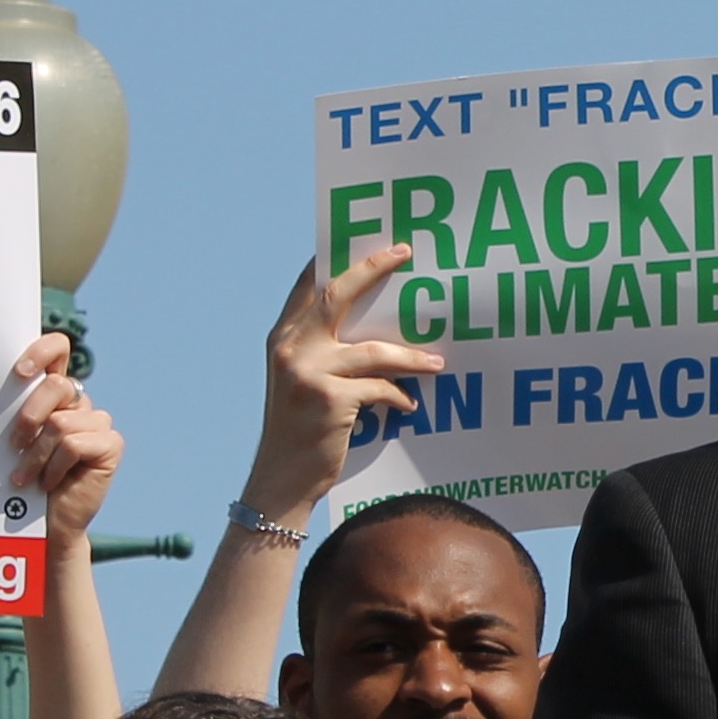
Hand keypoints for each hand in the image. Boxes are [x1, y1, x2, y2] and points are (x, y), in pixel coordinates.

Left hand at [4, 333, 123, 538]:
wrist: (45, 524)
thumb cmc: (23, 480)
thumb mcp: (14, 440)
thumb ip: (15, 413)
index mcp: (55, 393)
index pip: (58, 349)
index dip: (42, 350)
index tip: (19, 373)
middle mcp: (79, 403)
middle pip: (57, 385)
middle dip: (28, 417)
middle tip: (13, 445)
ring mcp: (98, 423)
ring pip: (60, 423)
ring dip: (36, 456)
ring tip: (26, 478)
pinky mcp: (111, 444)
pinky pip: (74, 444)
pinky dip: (55, 467)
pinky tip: (51, 482)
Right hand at [240, 256, 442, 529]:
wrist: (280, 481)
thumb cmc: (299, 432)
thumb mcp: (301, 383)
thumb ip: (323, 352)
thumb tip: (373, 329)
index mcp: (282, 339)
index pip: (307, 286)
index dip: (333, 258)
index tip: (364, 238)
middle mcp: (289, 348)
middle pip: (336, 294)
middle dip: (372, 269)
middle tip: (404, 252)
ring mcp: (307, 372)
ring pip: (374, 350)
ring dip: (411, 356)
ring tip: (438, 362)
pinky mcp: (328, 399)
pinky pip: (380, 388)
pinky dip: (399, 396)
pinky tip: (409, 405)